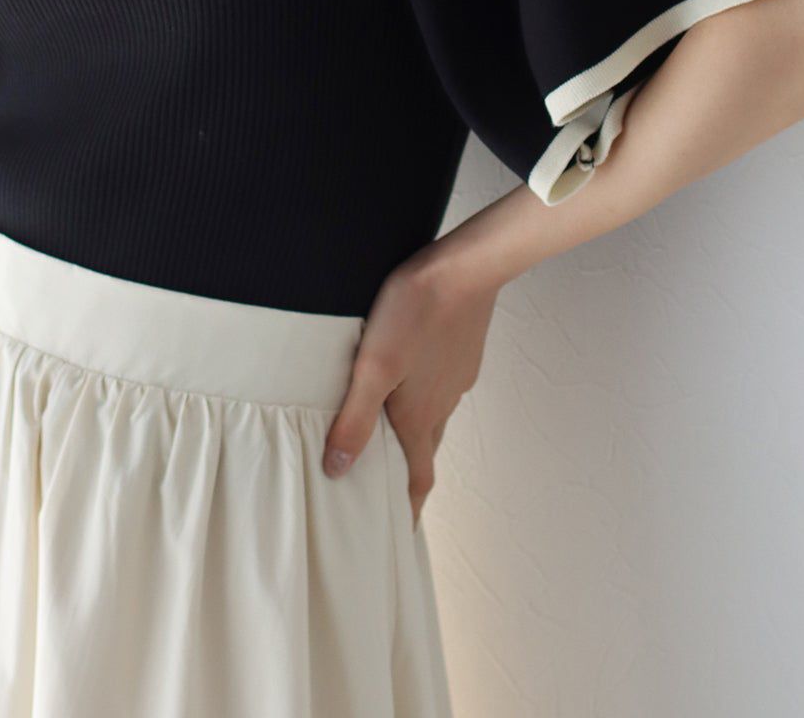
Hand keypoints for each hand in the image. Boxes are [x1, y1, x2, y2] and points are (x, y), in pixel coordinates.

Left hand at [322, 247, 500, 532]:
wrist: (465, 269)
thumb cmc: (414, 313)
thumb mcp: (373, 366)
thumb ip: (355, 418)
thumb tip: (338, 470)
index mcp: (418, 416)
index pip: (416, 478)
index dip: (408, 509)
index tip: (402, 534)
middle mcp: (442, 404)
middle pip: (425, 451)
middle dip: (408, 474)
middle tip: (389, 489)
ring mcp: (456, 378)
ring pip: (434, 417)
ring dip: (415, 434)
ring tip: (391, 434)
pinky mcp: (462, 353)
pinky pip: (442, 387)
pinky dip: (425, 397)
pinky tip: (410, 378)